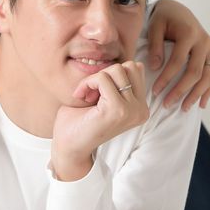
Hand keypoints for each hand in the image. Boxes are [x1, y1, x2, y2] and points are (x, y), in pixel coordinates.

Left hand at [51, 62, 148, 180]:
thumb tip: (136, 63)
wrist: (68, 146)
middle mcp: (141, 110)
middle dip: (105, 73)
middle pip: (128, 66)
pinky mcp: (117, 110)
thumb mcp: (107, 96)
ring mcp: (132, 110)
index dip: (112, 74)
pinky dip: (88, 82)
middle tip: (91, 91)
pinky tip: (82, 96)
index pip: (135, 69)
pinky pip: (103, 78)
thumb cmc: (82, 120)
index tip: (97, 90)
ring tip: (87, 95)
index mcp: (140, 107)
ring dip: (95, 78)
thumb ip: (121, 82)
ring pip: (117, 69)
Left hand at [147, 0, 209, 110]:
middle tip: (167, 104)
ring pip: (207, 76)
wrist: (178, 10)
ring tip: (183, 108)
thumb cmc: (164, 18)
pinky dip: (208, 90)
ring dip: (196, 94)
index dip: (166, 78)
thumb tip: (155, 67)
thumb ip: (155, 45)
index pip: (178, 61)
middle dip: (180, 90)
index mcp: (189, 33)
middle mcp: (204, 41)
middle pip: (195, 72)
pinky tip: (202, 104)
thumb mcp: (155, 26)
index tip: (155, 91)